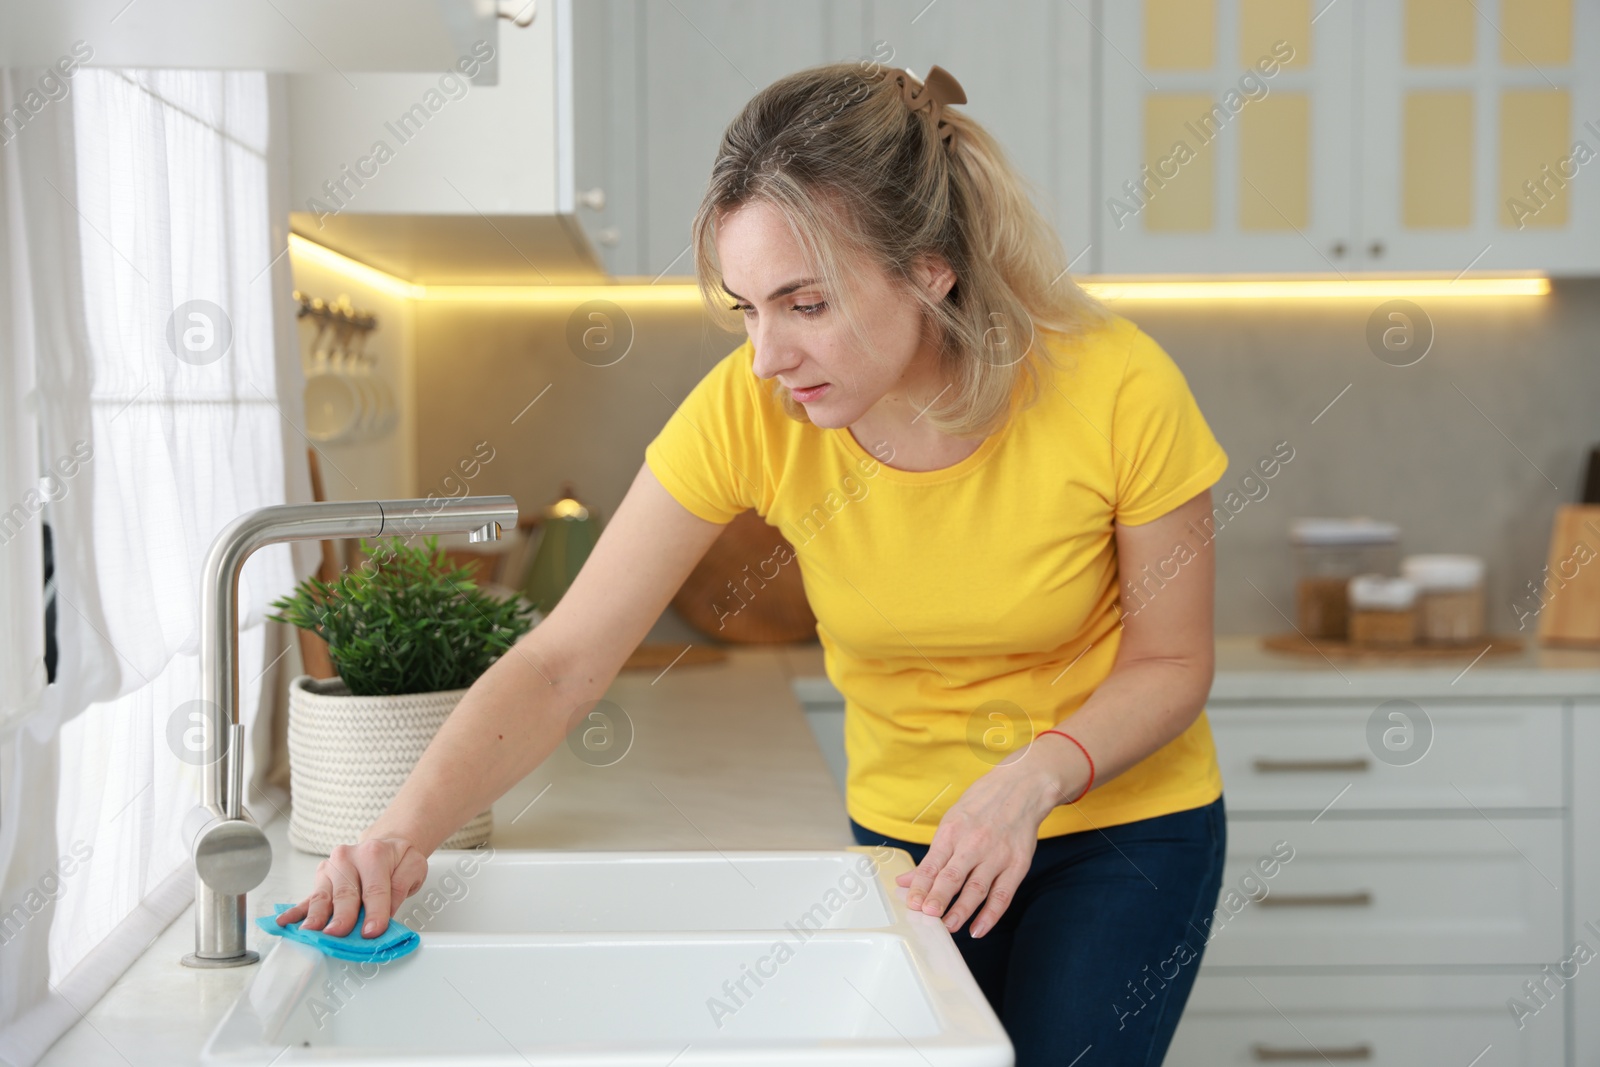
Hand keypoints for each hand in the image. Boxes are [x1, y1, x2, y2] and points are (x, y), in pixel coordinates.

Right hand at [275, 835, 428, 938]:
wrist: (385, 843)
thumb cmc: (397, 859)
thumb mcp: (413, 866)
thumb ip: (402, 886)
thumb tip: (386, 913)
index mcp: (373, 853)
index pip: (374, 888)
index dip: (374, 912)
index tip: (372, 931)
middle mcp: (347, 858)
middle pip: (345, 893)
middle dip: (342, 916)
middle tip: (337, 934)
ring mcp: (330, 869)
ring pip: (323, 897)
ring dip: (316, 918)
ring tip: (309, 934)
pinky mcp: (320, 881)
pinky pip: (307, 899)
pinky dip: (295, 912)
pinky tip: (283, 922)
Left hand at [895, 751, 1064, 938]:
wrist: (1022, 787)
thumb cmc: (982, 804)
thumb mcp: (951, 821)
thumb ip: (931, 856)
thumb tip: (906, 881)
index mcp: (953, 830)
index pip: (933, 863)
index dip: (921, 885)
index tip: (911, 903)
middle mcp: (974, 843)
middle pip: (953, 877)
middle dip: (938, 898)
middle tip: (927, 916)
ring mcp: (997, 855)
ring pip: (977, 889)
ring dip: (961, 911)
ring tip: (948, 927)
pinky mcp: (1017, 864)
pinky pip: (1003, 895)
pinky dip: (991, 915)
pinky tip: (979, 929)